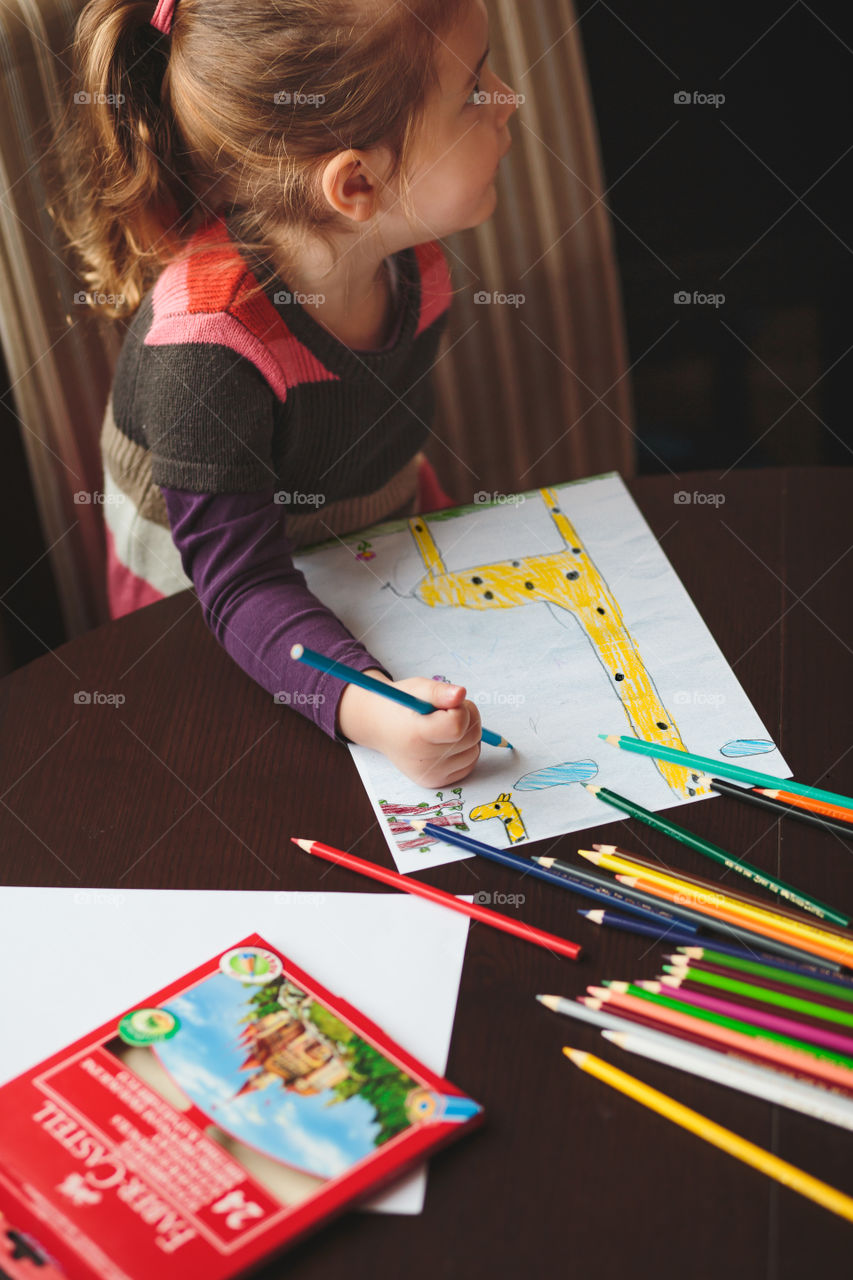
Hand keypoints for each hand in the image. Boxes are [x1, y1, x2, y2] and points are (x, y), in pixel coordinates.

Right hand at [337, 672, 481, 786]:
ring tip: (445, 726)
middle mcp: (423, 760)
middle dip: (467, 719)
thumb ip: (440, 691)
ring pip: (474, 751)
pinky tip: (447, 741)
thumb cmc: (401, 706)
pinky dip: (465, 750)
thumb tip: (461, 694)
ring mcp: (431, 774)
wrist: (381, 728)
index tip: (447, 705)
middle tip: (446, 712)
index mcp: (416, 735)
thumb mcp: (417, 689)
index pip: (458, 725)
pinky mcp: (437, 781)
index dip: (460, 709)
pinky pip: (469, 764)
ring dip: (468, 735)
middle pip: (471, 737)